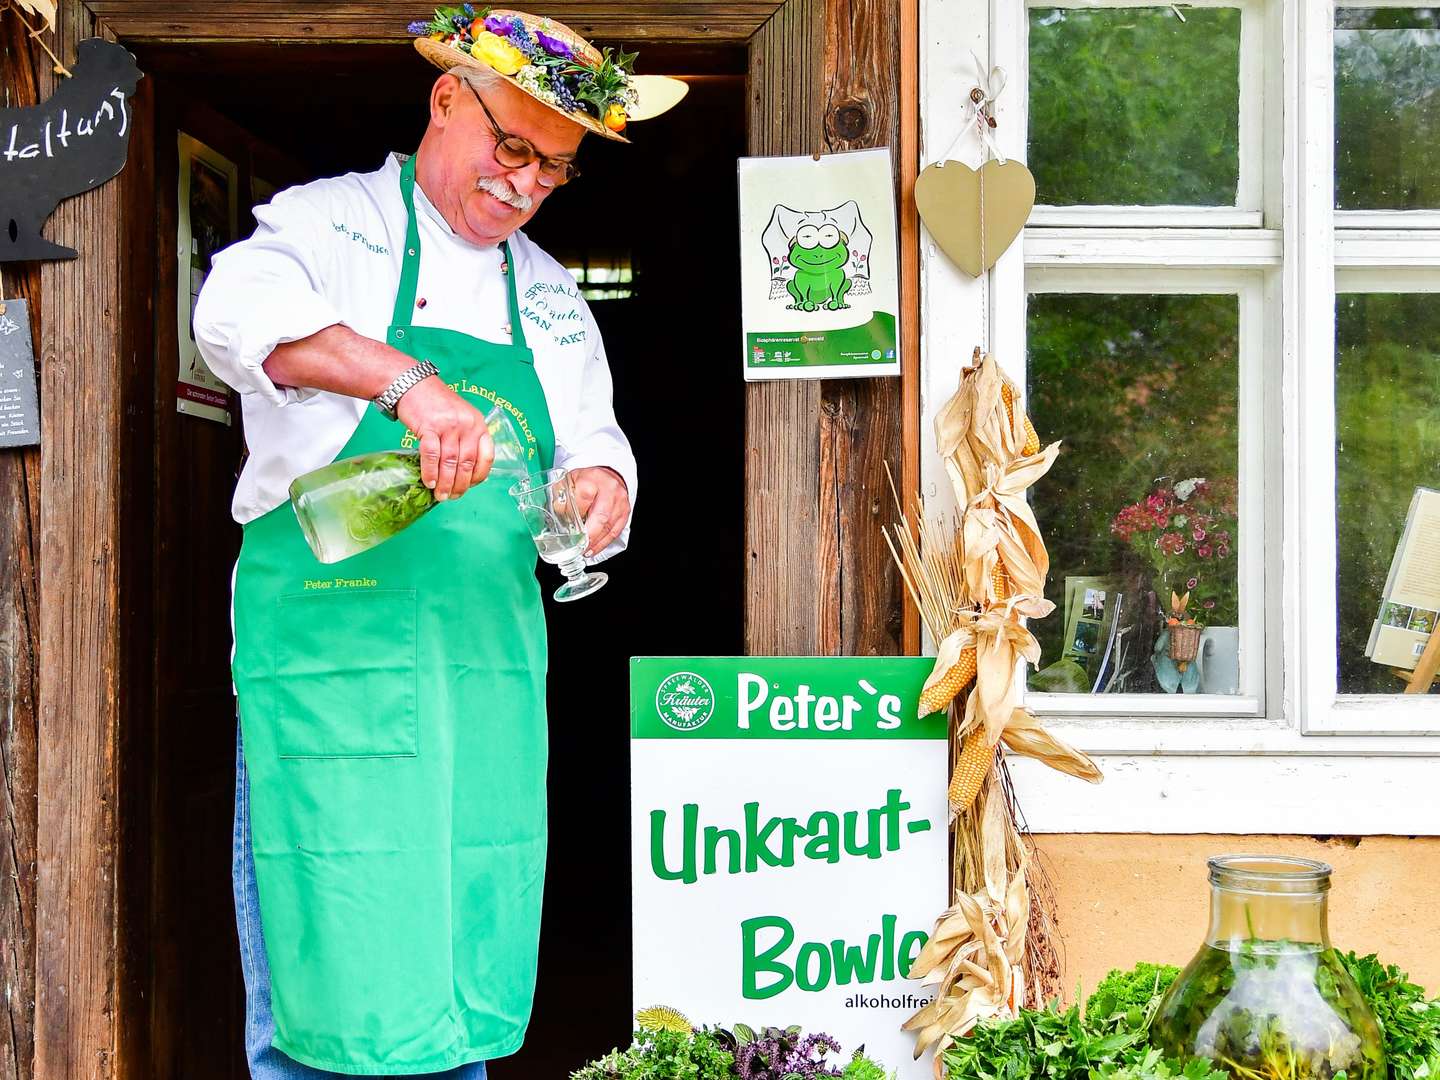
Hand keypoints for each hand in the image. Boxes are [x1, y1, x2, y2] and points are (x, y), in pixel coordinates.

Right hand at [395, 376, 493, 500]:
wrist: (413, 384)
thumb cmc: (436, 404)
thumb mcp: (461, 417)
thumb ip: (466, 439)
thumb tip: (464, 471)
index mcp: (478, 424)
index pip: (486, 456)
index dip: (479, 476)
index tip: (470, 487)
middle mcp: (467, 425)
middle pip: (467, 463)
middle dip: (460, 485)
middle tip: (452, 497)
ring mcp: (449, 425)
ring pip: (450, 462)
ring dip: (445, 483)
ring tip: (440, 495)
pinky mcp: (429, 426)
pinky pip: (431, 455)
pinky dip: (430, 471)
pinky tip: (429, 482)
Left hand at [570, 466, 629, 556]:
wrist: (607, 476)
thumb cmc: (588, 480)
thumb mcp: (569, 482)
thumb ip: (561, 498)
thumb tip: (556, 519)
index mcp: (592, 480)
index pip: (583, 500)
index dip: (574, 516)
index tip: (566, 527)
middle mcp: (610, 490)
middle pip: (600, 517)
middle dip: (588, 536)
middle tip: (578, 546)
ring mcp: (620, 502)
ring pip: (609, 527)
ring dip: (596, 542)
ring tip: (585, 551)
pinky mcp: (625, 512)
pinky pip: (616, 531)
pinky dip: (604, 542)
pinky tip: (595, 548)